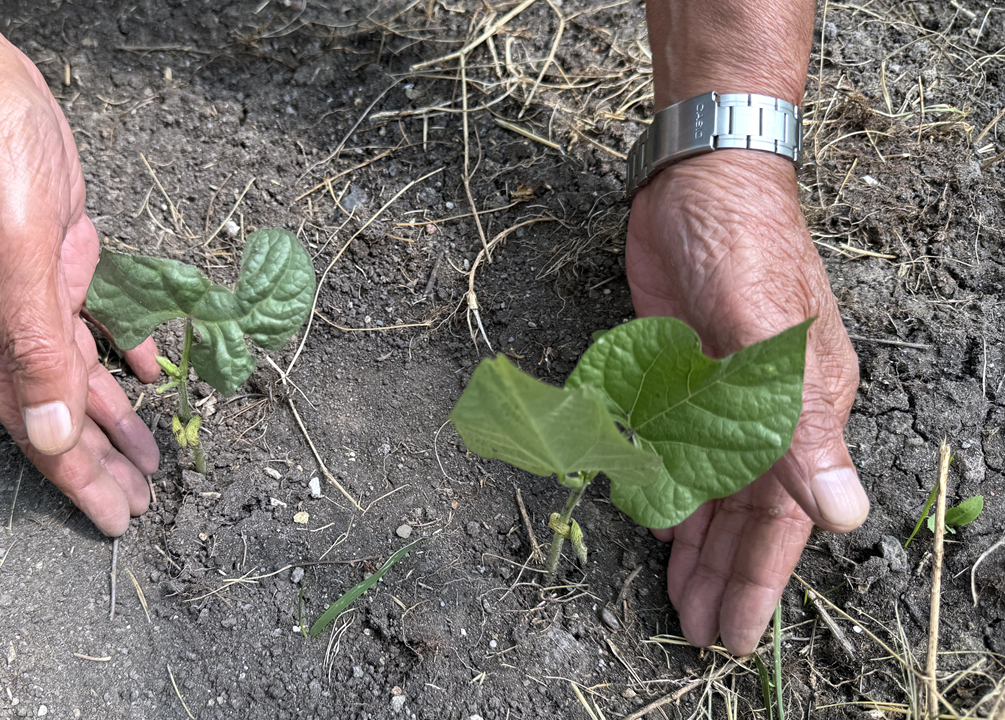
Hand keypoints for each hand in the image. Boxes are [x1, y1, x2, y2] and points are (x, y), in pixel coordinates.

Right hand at [0, 40, 161, 535]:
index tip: (115, 521)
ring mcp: (40, 296)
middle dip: (105, 461)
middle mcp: (14, 327)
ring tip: (153, 457)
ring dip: (120, 417)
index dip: (80, 480)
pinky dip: (129, 350)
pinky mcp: (67, 264)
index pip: (41, 430)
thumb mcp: (16, 260)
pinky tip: (153, 375)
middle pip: (65, 413)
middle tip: (144, 502)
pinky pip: (102, 322)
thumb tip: (50, 433)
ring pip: (86, 376)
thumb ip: (35, 350)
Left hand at [625, 151, 867, 654]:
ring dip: (700, 544)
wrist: (700, 175)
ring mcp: (727, 395)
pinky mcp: (686, 376)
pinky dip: (674, 492)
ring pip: (716, 490)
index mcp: (804, 407)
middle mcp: (771, 410)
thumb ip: (793, 424)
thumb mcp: (763, 330)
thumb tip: (842, 515)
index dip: (759, 579)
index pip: (783, 517)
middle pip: (749, 514)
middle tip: (697, 633)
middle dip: (726, 575)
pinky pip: (682, 453)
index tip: (735, 634)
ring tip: (680, 597)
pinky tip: (663, 524)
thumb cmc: (741, 241)